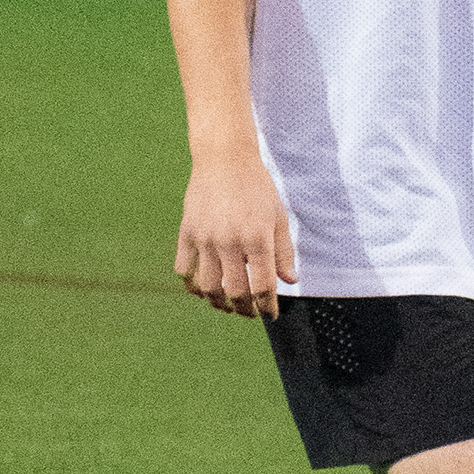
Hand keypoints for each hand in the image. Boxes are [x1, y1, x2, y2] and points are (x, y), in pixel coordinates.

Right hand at [175, 147, 296, 318]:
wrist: (225, 159)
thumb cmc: (257, 188)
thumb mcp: (278, 216)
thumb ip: (284, 251)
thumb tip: (289, 281)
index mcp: (257, 238)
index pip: (262, 286)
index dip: (268, 306)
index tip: (270, 314)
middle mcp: (230, 241)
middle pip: (235, 292)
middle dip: (244, 309)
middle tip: (249, 313)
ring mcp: (205, 238)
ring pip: (208, 286)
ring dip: (218, 302)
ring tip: (226, 305)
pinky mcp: (187, 232)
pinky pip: (184, 269)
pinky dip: (192, 285)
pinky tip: (203, 289)